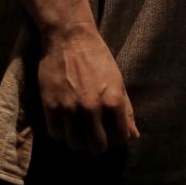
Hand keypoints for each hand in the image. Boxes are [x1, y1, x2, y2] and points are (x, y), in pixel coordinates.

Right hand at [38, 22, 139, 153]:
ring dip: (78, 140)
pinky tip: (64, 120)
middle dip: (97, 145)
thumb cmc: (97, 56)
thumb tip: (134, 135)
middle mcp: (92, 108)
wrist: (69, 36)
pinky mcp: (51, 106)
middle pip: (97, 147)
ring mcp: (70, 108)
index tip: (109, 134)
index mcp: (113, 101)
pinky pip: (56, 134)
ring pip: (75, 145)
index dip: (115, 139)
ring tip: (77, 129)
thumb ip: (126, 110)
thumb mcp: (117, 80)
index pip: (119, 139)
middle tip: (92, 135)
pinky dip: (60, 132)